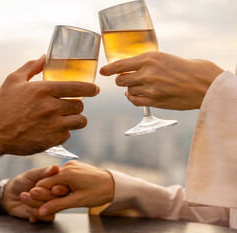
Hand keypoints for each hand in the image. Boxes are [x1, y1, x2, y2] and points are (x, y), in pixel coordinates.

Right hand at [0, 55, 99, 164]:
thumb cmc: (2, 105)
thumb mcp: (13, 80)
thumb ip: (31, 67)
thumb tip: (44, 57)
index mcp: (44, 89)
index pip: (78, 87)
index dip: (90, 89)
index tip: (95, 90)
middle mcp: (51, 107)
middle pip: (80, 106)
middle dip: (77, 105)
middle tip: (69, 106)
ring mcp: (53, 125)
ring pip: (79, 121)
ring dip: (75, 119)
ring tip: (66, 118)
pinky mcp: (51, 140)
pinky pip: (67, 135)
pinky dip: (63, 132)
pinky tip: (52, 129)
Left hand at [0, 165, 60, 221]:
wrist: (10, 196)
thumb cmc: (21, 182)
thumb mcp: (31, 174)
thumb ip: (43, 172)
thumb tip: (56, 167)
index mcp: (55, 183)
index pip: (64, 186)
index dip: (58, 188)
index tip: (51, 188)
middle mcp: (55, 195)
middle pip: (58, 198)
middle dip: (44, 195)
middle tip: (32, 192)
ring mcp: (51, 205)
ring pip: (52, 208)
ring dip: (36, 204)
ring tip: (24, 197)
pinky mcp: (46, 215)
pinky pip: (47, 217)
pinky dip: (36, 214)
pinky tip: (28, 209)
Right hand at [23, 161, 113, 217]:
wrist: (115, 184)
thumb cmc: (99, 192)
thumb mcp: (77, 201)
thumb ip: (58, 205)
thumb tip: (42, 210)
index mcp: (67, 172)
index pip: (44, 182)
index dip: (39, 194)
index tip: (33, 203)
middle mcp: (68, 166)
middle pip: (49, 180)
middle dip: (46, 192)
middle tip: (45, 204)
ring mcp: (72, 165)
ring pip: (56, 179)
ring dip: (55, 189)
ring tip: (59, 200)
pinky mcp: (76, 167)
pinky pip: (63, 176)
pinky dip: (61, 185)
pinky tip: (65, 193)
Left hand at [100, 51, 222, 109]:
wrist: (203, 83)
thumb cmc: (185, 68)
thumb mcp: (163, 58)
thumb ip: (145, 63)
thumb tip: (128, 70)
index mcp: (149, 58)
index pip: (120, 64)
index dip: (108, 69)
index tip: (102, 71)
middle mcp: (147, 73)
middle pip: (121, 80)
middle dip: (122, 80)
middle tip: (128, 79)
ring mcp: (150, 88)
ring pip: (128, 91)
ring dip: (130, 89)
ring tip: (141, 86)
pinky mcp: (154, 101)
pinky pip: (134, 101)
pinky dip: (133, 98)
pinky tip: (138, 95)